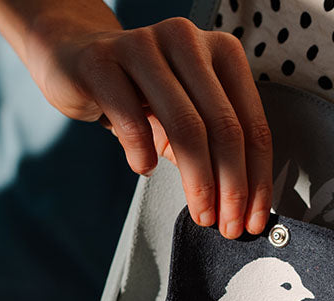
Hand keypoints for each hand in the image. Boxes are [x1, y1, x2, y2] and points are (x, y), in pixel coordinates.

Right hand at [0, 2, 271, 238]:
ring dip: (198, 182)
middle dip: (231, 188)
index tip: (252, 220)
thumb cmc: (140, 95)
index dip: (257, 179)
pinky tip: (144, 169)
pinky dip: (143, 154)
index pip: (252, 125)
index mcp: (221, 53)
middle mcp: (187, 41)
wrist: (77, 59)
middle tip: (227, 225)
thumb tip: (242, 208)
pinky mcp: (102, 62)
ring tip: (200, 213)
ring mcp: (144, 46)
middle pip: (225, 128)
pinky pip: (131, 119)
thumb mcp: (187, 120)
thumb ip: (216, 152)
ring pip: (186, 126)